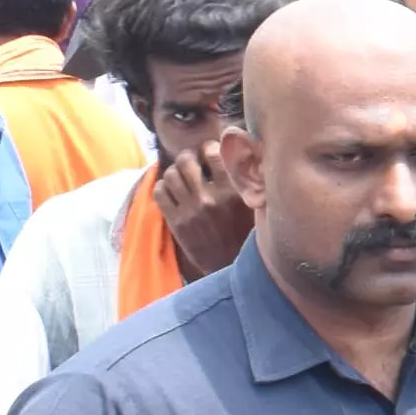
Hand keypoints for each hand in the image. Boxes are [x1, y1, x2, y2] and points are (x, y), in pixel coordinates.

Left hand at [151, 140, 248, 278]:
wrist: (231, 267)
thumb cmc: (247, 234)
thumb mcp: (256, 206)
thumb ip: (250, 183)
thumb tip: (243, 156)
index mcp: (233, 191)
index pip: (212, 152)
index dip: (208, 148)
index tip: (209, 153)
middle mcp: (209, 198)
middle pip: (185, 160)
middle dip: (187, 158)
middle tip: (191, 164)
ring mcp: (190, 210)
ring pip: (170, 174)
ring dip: (174, 173)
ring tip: (181, 178)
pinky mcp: (176, 223)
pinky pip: (159, 193)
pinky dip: (162, 188)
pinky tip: (172, 192)